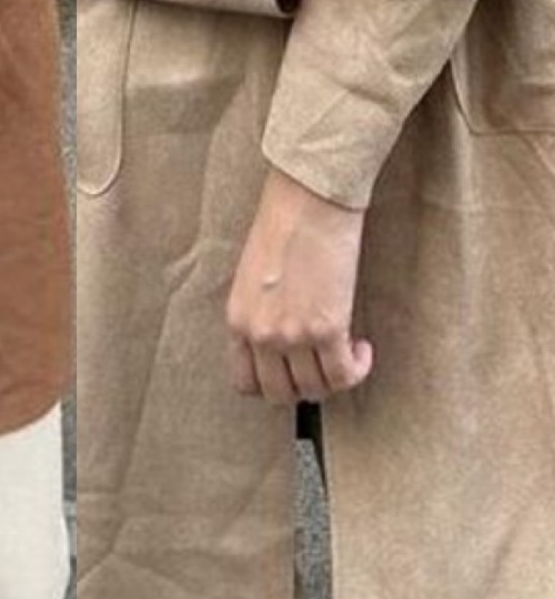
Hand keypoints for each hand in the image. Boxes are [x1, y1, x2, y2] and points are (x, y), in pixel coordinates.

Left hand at [226, 168, 374, 403]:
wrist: (306, 204)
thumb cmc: (281, 230)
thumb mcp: (252, 279)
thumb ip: (259, 314)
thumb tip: (280, 340)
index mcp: (237, 320)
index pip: (244, 381)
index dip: (271, 385)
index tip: (290, 372)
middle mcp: (261, 335)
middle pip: (280, 393)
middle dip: (304, 388)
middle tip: (321, 367)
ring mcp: (293, 336)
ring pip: (314, 389)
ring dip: (333, 379)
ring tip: (343, 354)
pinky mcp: (328, 329)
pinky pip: (344, 374)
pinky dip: (357, 369)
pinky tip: (361, 349)